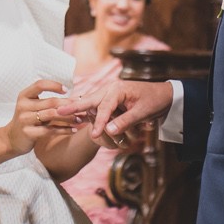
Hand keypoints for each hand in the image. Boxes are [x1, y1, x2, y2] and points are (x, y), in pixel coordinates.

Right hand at [2, 79, 73, 154]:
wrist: (12, 139)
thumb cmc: (27, 120)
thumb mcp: (31, 107)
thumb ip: (46, 101)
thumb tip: (71, 97)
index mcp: (24, 96)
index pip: (40, 85)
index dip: (54, 85)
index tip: (67, 90)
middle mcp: (23, 106)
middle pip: (50, 101)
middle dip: (68, 104)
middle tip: (81, 107)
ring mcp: (24, 119)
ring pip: (51, 115)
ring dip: (68, 117)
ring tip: (80, 119)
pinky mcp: (28, 132)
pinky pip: (50, 130)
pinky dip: (64, 130)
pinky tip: (73, 130)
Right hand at [59, 79, 174, 147]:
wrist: (164, 95)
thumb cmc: (154, 101)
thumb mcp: (142, 112)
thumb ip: (125, 121)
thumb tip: (108, 130)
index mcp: (118, 89)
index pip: (104, 108)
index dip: (98, 123)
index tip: (94, 135)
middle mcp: (110, 89)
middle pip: (89, 99)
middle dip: (75, 106)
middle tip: (59, 112)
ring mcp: (109, 93)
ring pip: (91, 102)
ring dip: (80, 109)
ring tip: (63, 112)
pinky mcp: (110, 99)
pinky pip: (96, 105)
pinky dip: (88, 110)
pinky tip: (76, 115)